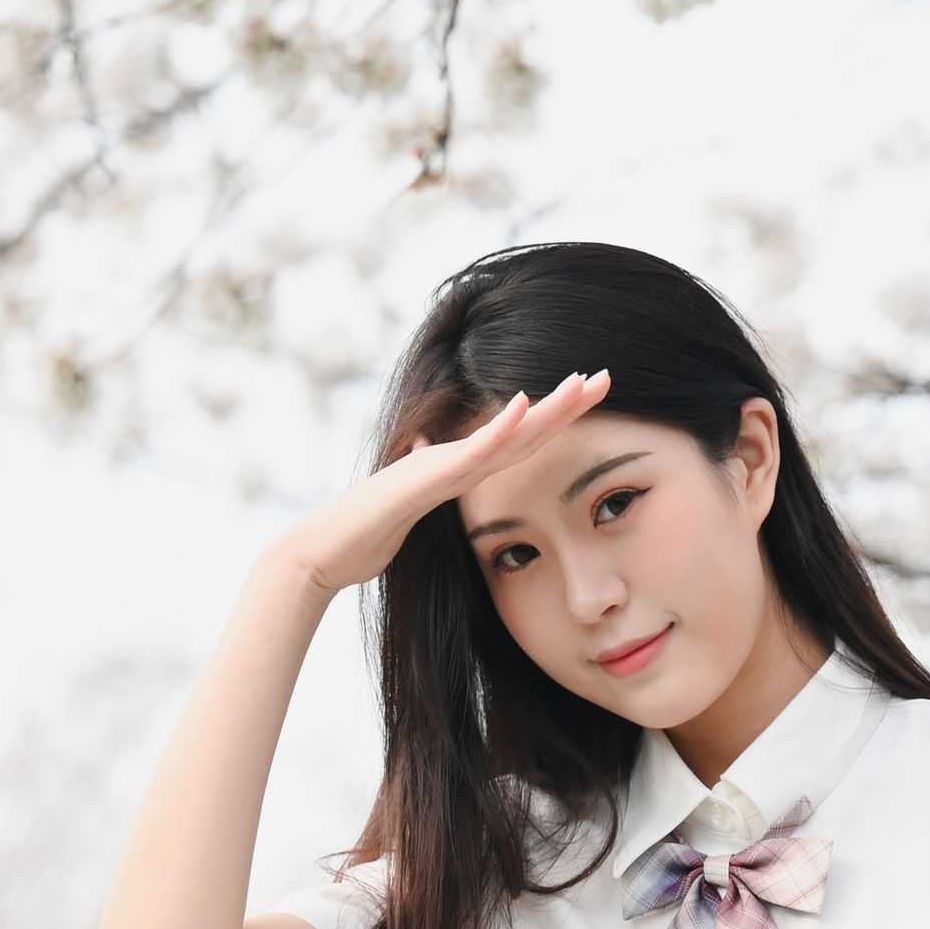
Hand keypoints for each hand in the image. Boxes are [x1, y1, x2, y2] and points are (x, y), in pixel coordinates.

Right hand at [270, 369, 608, 597]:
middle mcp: (454, 458)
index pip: (521, 442)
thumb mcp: (418, 517)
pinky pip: (471, 451)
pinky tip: (524, 406)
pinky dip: (499, 428)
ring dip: (547, 407)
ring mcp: (441, 464)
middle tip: (606, 377)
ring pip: (506, 432)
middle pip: (524, 428)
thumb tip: (437, 469)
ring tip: (583, 383)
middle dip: (567, 403)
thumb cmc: (366, 538)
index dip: (557, 420)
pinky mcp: (425, 477)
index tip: (591, 400)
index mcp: (459, 469)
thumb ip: (434, 496)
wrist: (323, 552)